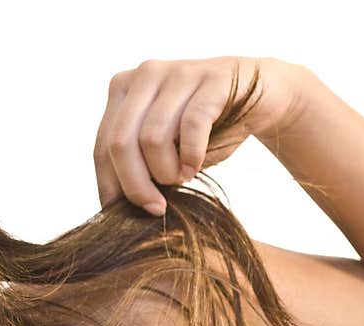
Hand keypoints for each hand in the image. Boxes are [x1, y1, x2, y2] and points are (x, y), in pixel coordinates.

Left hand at [93, 56, 306, 215]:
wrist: (260, 98)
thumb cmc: (204, 131)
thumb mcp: (162, 149)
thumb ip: (136, 165)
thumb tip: (113, 207)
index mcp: (122, 89)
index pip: (102, 147)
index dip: (111, 186)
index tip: (125, 216)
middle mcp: (144, 75)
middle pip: (120, 143)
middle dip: (136, 185)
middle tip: (157, 207)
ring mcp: (177, 72)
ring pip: (151, 138)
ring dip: (166, 172)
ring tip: (181, 180)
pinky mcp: (211, 78)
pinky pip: (191, 126)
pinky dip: (191, 156)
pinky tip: (195, 169)